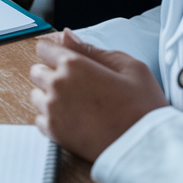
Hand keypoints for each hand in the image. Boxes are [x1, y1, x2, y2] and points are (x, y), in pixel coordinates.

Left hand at [30, 29, 168, 160]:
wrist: (147, 147)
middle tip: (77, 84)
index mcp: (74, 65)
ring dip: (50, 96)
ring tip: (77, 104)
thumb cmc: (143, 106)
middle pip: (36, 71)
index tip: (64, 58)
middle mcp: (58, 85)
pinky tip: (73, 119)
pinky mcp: (53, 133)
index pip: (45, 48)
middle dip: (51, 73)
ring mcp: (53, 110)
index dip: (55, 51)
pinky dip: (52, 118)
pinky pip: (39, 119)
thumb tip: (67, 35)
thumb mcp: (128, 67)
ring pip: (36, 95)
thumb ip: (92, 50)